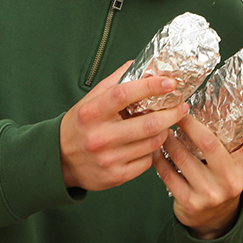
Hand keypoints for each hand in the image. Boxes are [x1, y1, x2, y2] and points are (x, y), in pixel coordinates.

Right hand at [59, 61, 191, 190]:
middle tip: (182, 106)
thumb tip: (143, 65)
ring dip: (164, 132)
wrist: (60, 159)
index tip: (171, 82)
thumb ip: (116, 81)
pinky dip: (153, 151)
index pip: (124, 94)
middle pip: (148, 123)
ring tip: (165, 124)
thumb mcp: (91, 100)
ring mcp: (107, 159)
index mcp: (91, 112)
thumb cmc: (81, 124)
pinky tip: (149, 143)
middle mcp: (99, 136)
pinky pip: (147, 161)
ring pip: (152, 143)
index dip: (151, 86)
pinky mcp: (115, 176)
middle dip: (172, 113)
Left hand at [152, 104, 242, 238]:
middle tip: (177, 112)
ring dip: (168, 140)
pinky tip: (154, 149)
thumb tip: (233, 102)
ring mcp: (211, 193)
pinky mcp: (191, 202)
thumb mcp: (238, 163)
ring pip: (183, 158)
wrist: (214, 218)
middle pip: (209, 144)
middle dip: (189, 124)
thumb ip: (238, 141)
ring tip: (161, 128)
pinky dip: (159, 159)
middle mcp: (232, 180)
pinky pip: (169, 175)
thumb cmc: (224, 178)